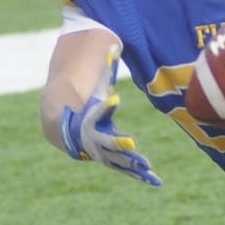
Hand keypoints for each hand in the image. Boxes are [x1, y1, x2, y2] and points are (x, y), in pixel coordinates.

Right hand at [60, 53, 161, 185]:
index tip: (114, 98)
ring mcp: (104, 153)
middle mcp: (96, 138)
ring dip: (133, 163)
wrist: (68, 133)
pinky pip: (127, 169)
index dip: (105, 105)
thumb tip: (114, 44)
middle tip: (133, 145)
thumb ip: (105, 69)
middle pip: (108, 141)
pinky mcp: (112, 161)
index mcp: (92, 118)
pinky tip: (156, 180)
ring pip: (119, 159)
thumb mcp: (95, 87)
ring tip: (147, 167)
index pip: (98, 110)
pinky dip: (140, 175)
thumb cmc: (87, 105)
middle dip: (119, 144)